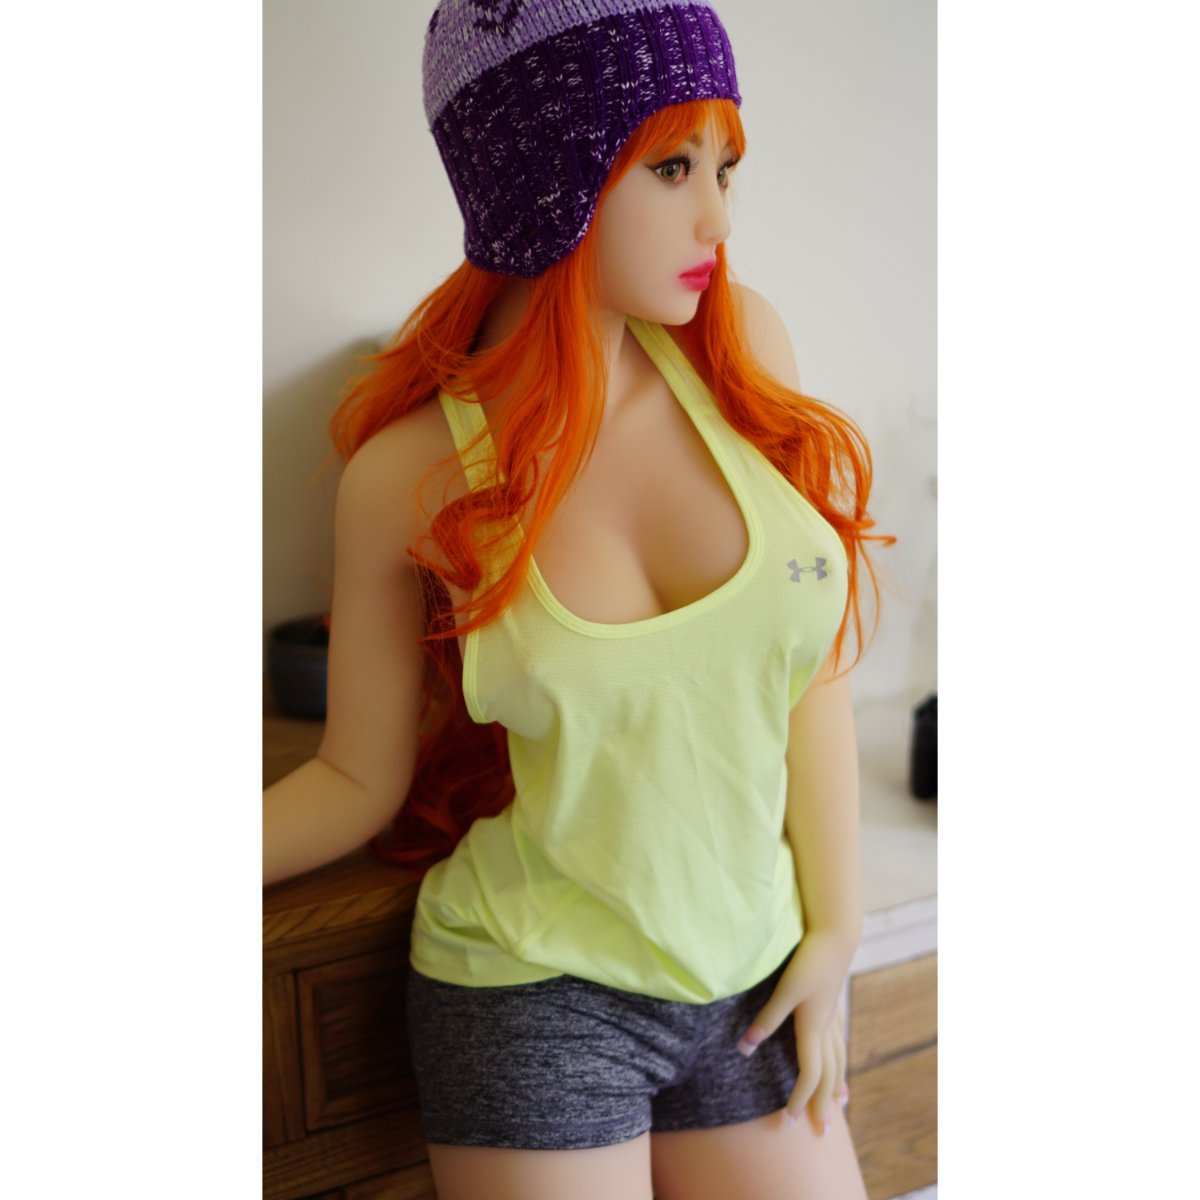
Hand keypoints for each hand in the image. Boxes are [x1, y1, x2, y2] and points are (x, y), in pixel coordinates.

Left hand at [735, 930, 854, 1135]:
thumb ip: (766, 1020)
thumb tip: (745, 1049)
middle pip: (828, 1075)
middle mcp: (826, 1027)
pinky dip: (840, 1058)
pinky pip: (839, 1040)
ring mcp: (832, 1015)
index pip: (810, 1075)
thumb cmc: (808, 961)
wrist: (835, 934)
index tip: (791, 1120)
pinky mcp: (832, 1002)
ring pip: (838, 1059)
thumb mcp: (784, 990)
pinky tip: (839, 1058)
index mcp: (813, 1028)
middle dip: (824, 1104)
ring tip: (840, 1103)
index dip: (801, 1099)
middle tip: (822, 1132)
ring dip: (836, 1084)